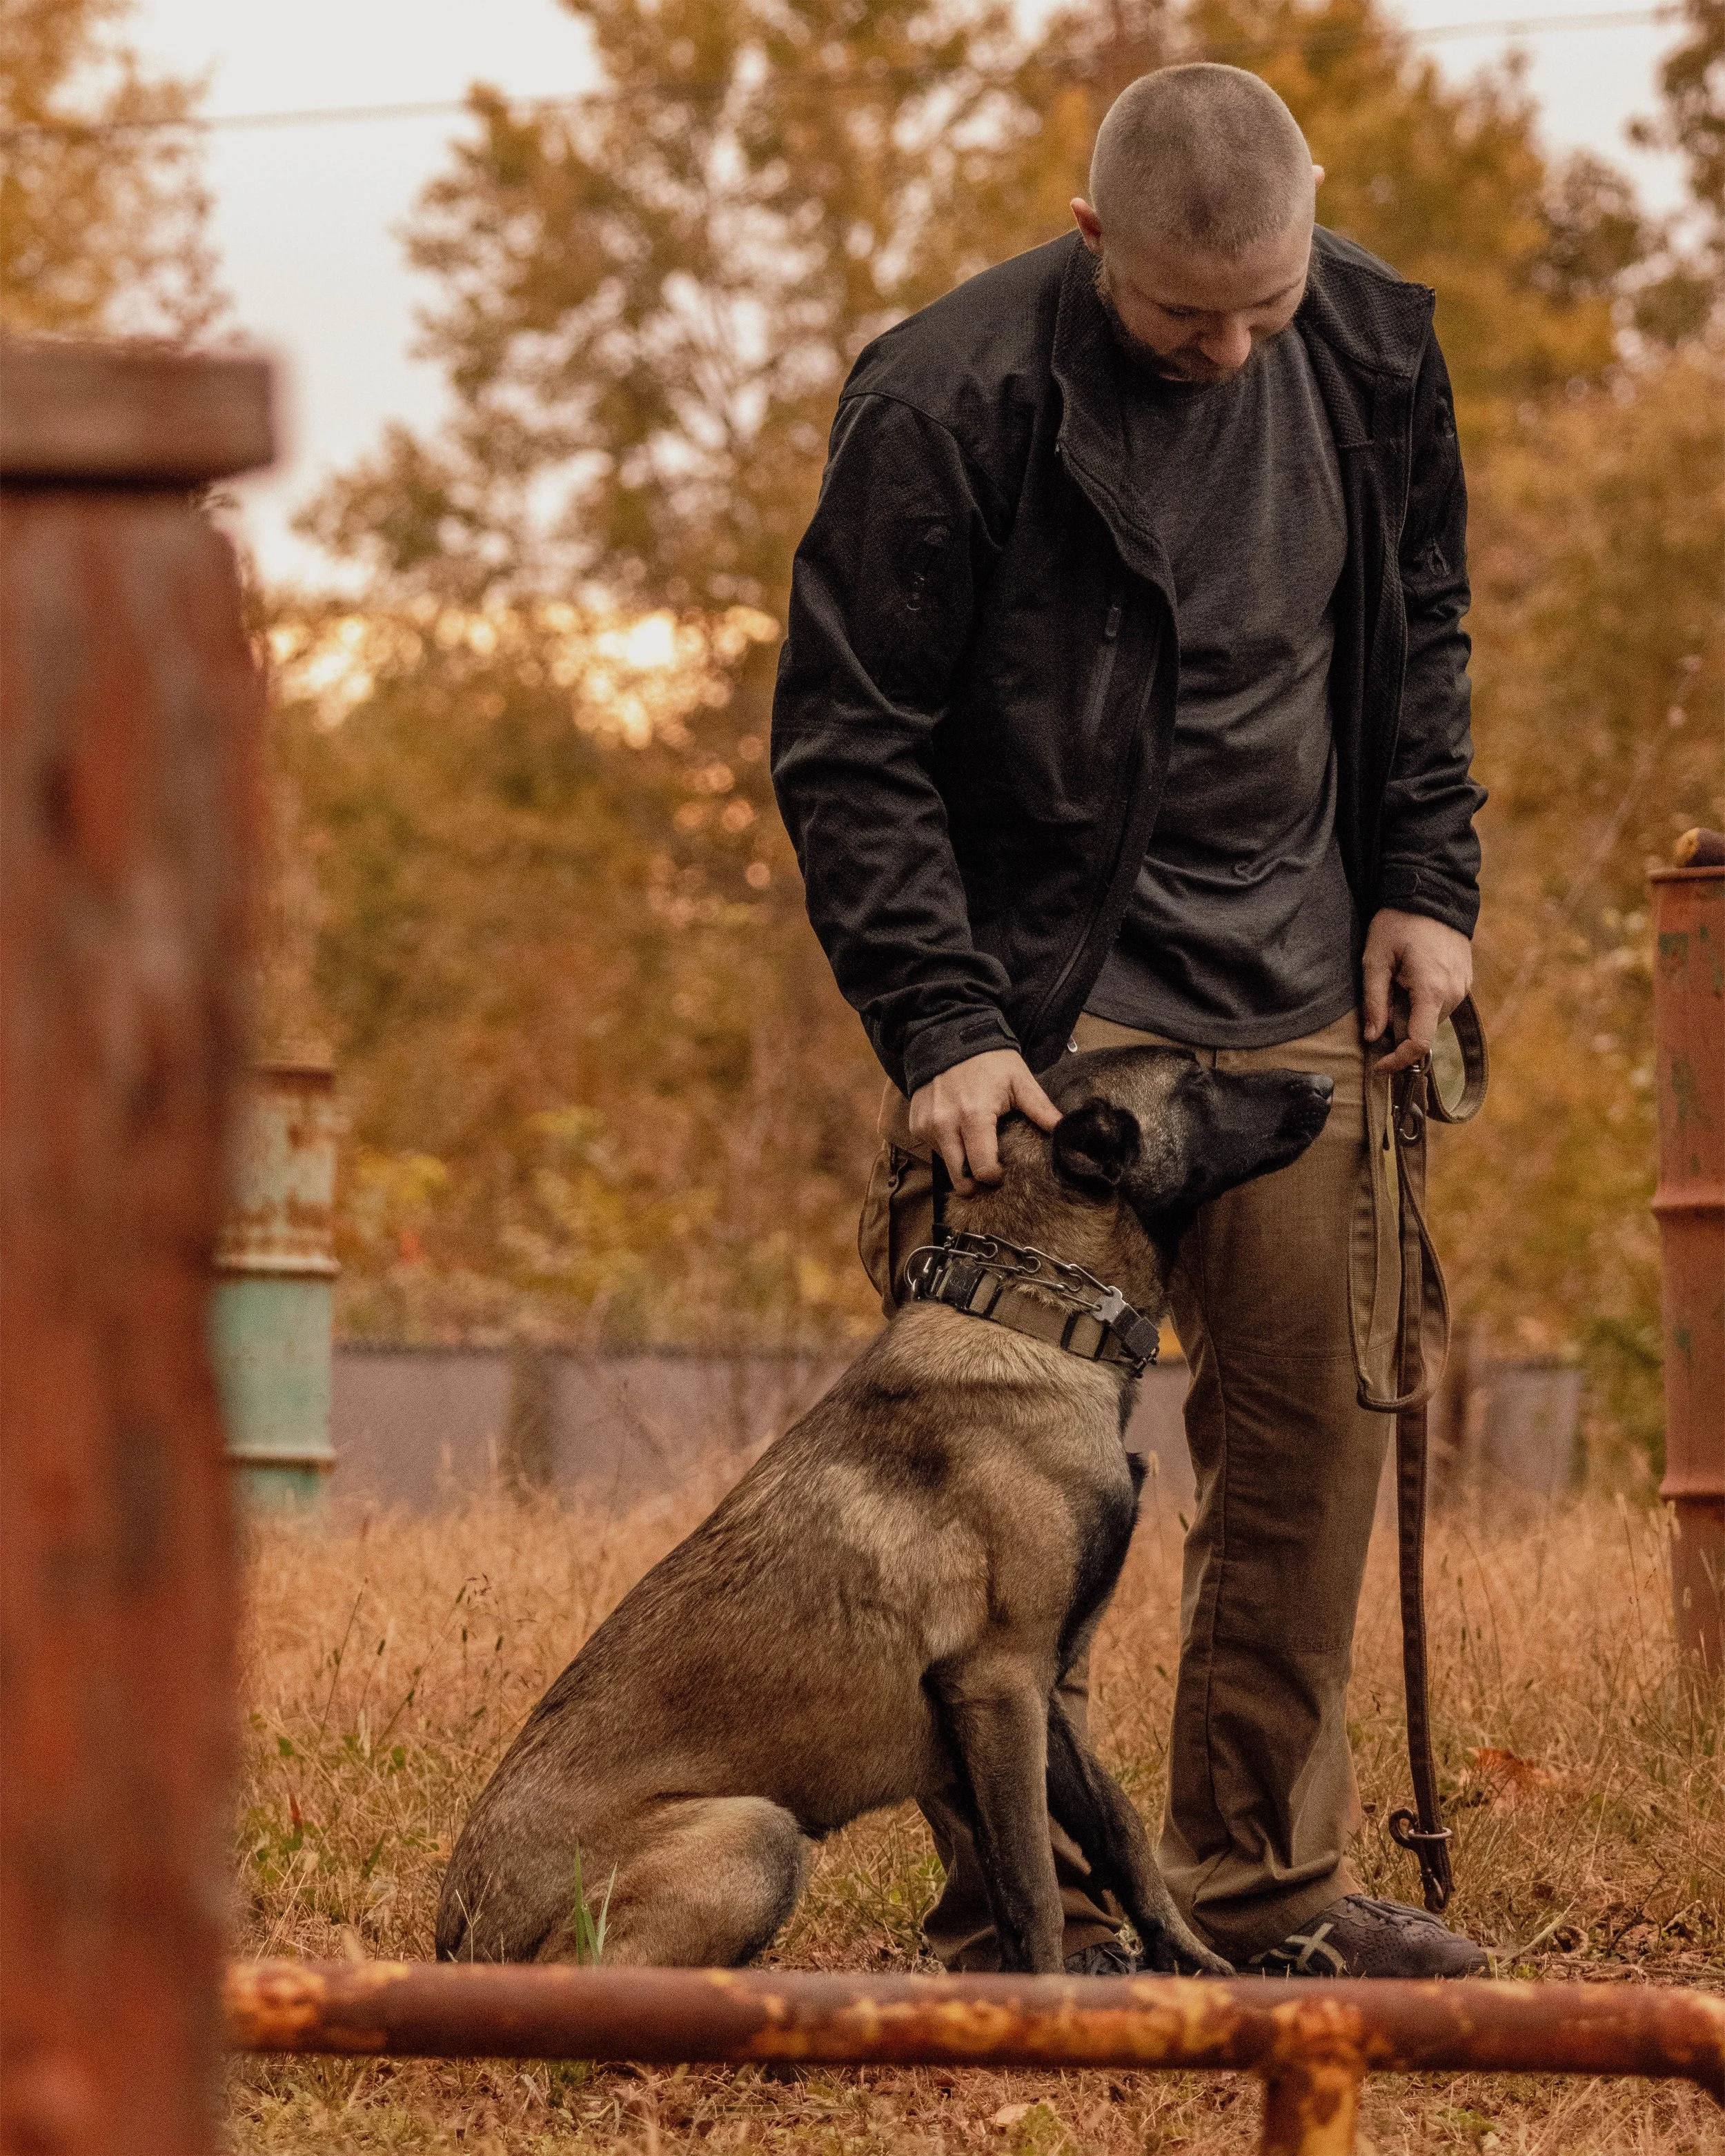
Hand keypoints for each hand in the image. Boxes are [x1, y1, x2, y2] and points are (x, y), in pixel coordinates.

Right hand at [908, 1049, 1061, 1193]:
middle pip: (959, 1178)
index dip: (995, 1177)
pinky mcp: (916, 1124)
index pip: (982, 1169)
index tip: (1003, 1171)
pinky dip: (947, 1147)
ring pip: (946, 1165)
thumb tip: (1066, 1131)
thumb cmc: (989, 1060)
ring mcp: (927, 1126)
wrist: (948, 1036)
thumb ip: (1040, 1109)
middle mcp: (945, 1125)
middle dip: (976, 1181)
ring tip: (974, 1145)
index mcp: (974, 1116)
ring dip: (961, 1163)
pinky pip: (934, 1149)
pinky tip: (958, 1130)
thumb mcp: (1019, 1080)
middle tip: (989, 1172)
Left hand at [1362, 908, 1472, 1075]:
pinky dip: (1422, 1002)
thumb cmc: (1398, 922)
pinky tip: (1409, 979)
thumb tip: (1372, 1037)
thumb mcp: (1375, 959)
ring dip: (1410, 1013)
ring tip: (1395, 982)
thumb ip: (1374, 1001)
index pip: (1419, 1043)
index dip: (1397, 1060)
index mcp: (1432, 991)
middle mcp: (1454, 993)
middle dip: (1398, 1029)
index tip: (1377, 1066)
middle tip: (1379, 1003)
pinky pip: (1441, 1004)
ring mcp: (1463, 987)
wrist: (1431, 893)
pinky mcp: (1465, 980)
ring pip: (1431, 1019)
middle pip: (1423, 1031)